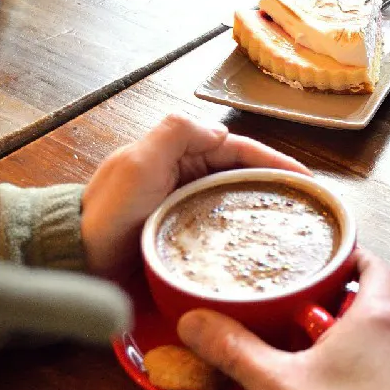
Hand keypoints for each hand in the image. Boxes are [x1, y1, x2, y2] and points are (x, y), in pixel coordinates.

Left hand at [80, 113, 309, 278]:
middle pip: (244, 175)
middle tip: (310, 205)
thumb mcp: (139, 161)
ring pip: (237, 203)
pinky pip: (224, 231)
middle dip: (278, 185)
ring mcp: (185, 208)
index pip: (238, 149)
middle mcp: (185, 177)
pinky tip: (263, 248)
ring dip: (265, 210)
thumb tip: (220, 129)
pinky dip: (246, 235)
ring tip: (297, 226)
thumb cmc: (107, 213)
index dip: (274, 161)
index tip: (305, 178)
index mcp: (178, 152)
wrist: (79, 261)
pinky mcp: (183, 238)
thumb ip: (177, 131)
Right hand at [178, 250, 389, 389]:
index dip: (359, 261)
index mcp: (379, 318)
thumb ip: (235, 349)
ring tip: (355, 381)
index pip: (378, 267)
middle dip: (361, 319)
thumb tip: (197, 323)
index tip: (342, 266)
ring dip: (389, 356)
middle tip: (328, 339)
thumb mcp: (277, 387)